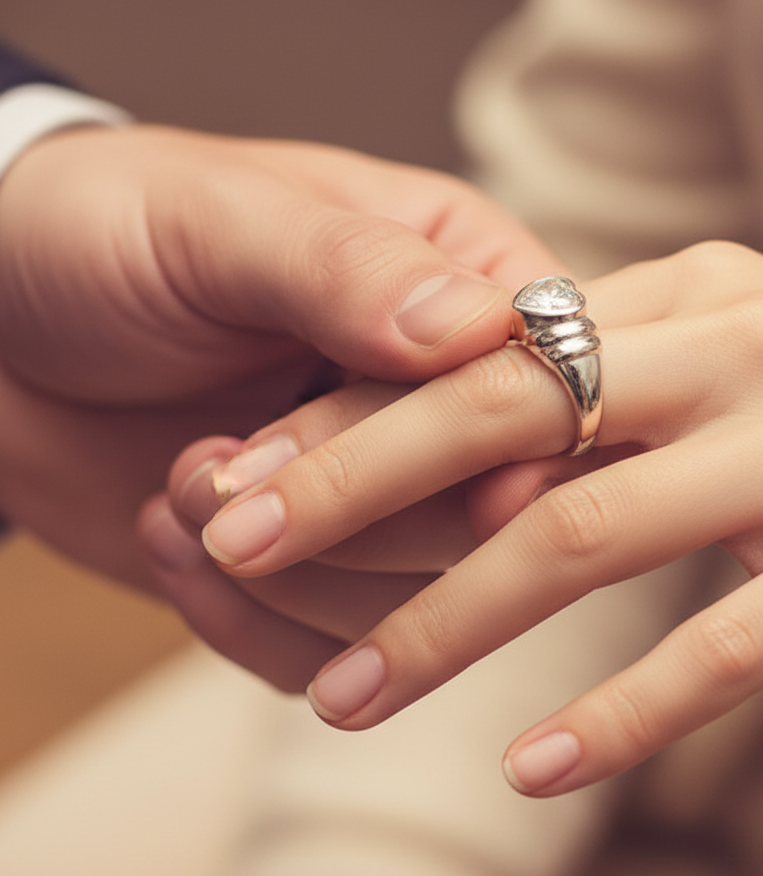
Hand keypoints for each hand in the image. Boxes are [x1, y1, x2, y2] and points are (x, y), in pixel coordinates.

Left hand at [0, 122, 559, 587]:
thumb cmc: (104, 237)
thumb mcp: (215, 221)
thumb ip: (345, 265)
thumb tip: (479, 326)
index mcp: (459, 282)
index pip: (546, 382)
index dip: (504, 444)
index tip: (450, 479)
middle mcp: (445, 401)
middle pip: (497, 512)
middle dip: (355, 514)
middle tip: (223, 474)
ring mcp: (391, 499)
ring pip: (420, 602)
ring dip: (285, 572)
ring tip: (180, 492)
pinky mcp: (325, 577)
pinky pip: (334, 654)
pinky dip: (244, 624)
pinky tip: (171, 545)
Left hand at [188, 242, 762, 790]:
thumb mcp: (735, 351)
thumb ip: (614, 377)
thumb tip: (467, 424)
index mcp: (690, 290)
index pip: (484, 345)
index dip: (356, 406)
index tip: (252, 471)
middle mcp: (739, 346)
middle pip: (502, 411)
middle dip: (351, 481)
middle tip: (229, 546)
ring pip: (584, 535)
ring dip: (448, 623)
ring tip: (342, 696)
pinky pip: (720, 646)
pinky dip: (617, 712)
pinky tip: (530, 770)